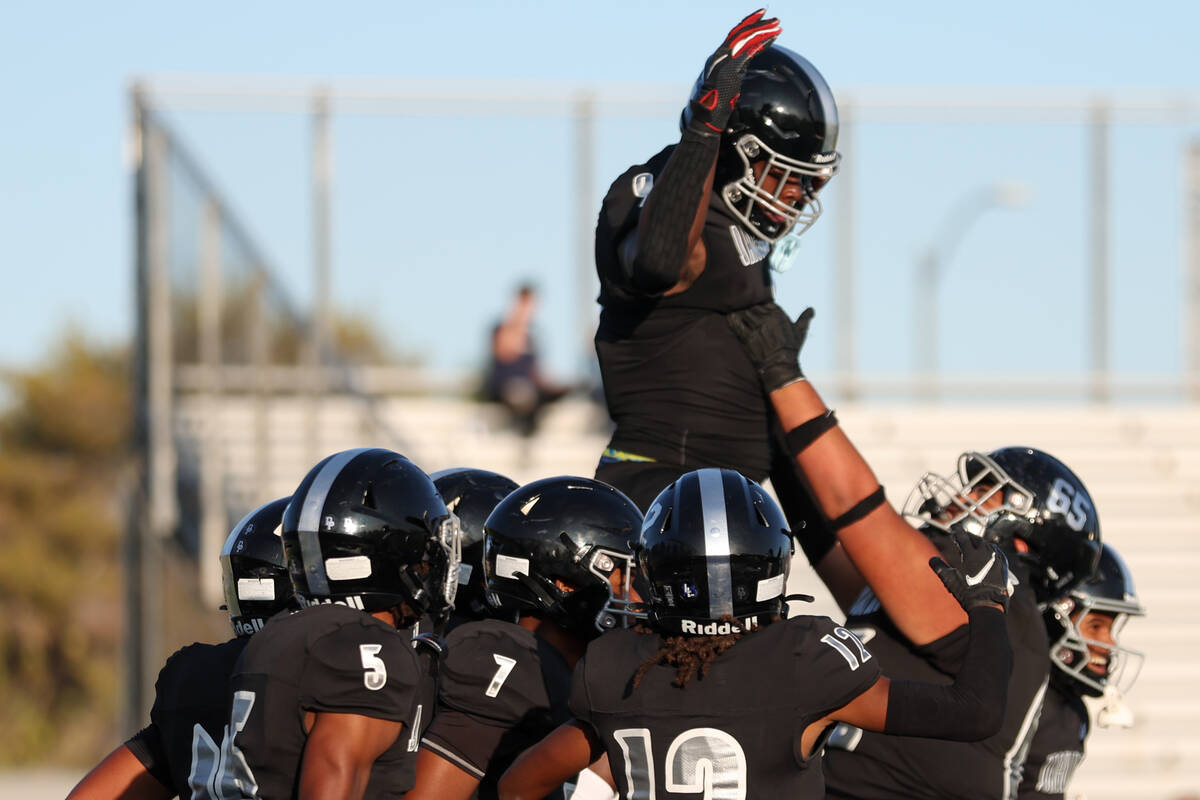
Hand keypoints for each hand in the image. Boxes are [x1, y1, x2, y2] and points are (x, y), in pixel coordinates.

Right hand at [685, 9, 780, 135]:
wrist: (706, 115)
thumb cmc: (716, 103)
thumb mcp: (728, 81)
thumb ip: (736, 68)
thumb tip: (746, 61)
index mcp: (719, 57)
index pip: (735, 35)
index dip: (748, 23)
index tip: (761, 16)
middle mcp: (720, 56)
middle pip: (741, 33)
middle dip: (759, 23)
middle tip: (775, 19)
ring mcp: (724, 62)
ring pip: (745, 40)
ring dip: (763, 31)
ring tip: (777, 26)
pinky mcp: (730, 70)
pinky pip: (748, 53)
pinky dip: (760, 45)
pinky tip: (771, 39)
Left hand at [727, 302, 812, 392]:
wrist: (781, 366)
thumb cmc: (792, 348)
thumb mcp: (801, 331)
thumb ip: (805, 318)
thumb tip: (811, 309)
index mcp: (778, 314)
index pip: (764, 301)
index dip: (759, 303)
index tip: (757, 306)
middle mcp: (767, 318)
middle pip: (752, 306)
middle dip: (748, 307)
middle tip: (743, 307)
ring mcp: (756, 328)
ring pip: (744, 313)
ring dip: (739, 311)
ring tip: (735, 311)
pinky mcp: (747, 338)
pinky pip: (737, 325)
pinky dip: (732, 319)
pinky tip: (729, 316)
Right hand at [929, 532, 1011, 610]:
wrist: (988, 604)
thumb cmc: (967, 592)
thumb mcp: (949, 580)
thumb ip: (938, 567)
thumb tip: (932, 559)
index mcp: (970, 554)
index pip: (963, 537)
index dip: (957, 531)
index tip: (954, 528)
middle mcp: (984, 553)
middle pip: (976, 539)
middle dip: (968, 536)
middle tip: (963, 536)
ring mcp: (995, 558)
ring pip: (987, 544)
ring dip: (979, 542)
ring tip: (974, 543)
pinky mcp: (1002, 565)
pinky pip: (997, 551)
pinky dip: (990, 549)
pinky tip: (988, 551)